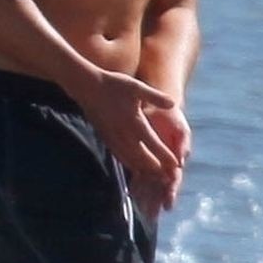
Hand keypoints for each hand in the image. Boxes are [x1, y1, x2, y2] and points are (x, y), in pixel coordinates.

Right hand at [78, 68, 181, 187]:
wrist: (87, 87)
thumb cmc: (113, 85)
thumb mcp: (136, 86)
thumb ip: (155, 97)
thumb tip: (173, 104)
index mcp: (134, 122)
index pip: (154, 144)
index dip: (165, 156)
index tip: (176, 165)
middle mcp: (124, 134)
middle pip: (143, 157)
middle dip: (156, 168)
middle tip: (167, 177)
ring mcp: (113, 137)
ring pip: (130, 159)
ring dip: (143, 169)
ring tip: (153, 176)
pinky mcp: (105, 138)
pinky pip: (119, 155)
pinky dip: (128, 163)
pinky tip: (133, 166)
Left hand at [130, 101, 191, 214]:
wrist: (156, 106)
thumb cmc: (172, 117)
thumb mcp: (181, 129)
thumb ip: (183, 144)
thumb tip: (182, 162)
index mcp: (176, 160)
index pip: (173, 180)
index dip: (170, 193)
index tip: (168, 205)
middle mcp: (164, 165)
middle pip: (160, 187)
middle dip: (156, 202)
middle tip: (151, 217)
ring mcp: (152, 163)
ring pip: (148, 185)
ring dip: (145, 199)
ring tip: (141, 212)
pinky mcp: (140, 158)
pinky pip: (137, 174)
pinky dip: (135, 185)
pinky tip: (131, 195)